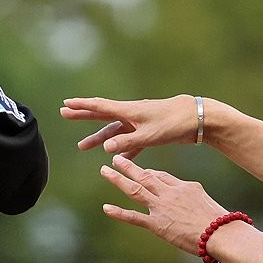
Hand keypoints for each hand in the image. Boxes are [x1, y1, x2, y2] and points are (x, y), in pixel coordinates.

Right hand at [61, 95, 199, 157]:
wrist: (198, 119)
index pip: (100, 107)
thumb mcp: (150, 135)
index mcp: (129, 110)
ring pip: (114, 131)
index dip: (81, 106)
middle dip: (83, 116)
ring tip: (82, 147)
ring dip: (99, 138)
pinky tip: (116, 158)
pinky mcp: (150, 131)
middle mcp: (132, 114)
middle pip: (102, 115)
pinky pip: (131, 141)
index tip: (65, 104)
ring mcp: (140, 122)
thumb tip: (106, 148)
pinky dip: (123, 148)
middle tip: (64, 114)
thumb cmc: (175, 123)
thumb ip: (128, 142)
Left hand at [98, 154, 226, 255]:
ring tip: (105, 171)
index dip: (148, 172)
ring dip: (118, 179)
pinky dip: (119, 212)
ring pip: (135, 190)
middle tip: (114, 158)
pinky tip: (106, 208)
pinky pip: (134, 217)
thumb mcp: (203, 200)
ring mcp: (161, 208)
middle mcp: (169, 193)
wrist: (219, 232)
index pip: (161, 176)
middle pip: (145, 176)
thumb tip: (184, 198)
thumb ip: (190, 195)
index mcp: (183, 186)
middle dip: (128, 167)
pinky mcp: (157, 224)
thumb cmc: (217, 219)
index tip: (139, 170)